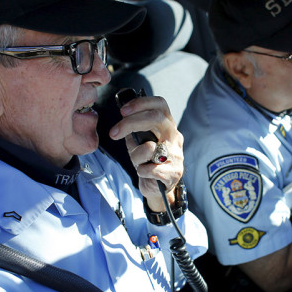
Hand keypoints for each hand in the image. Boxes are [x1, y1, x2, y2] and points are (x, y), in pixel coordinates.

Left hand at [109, 93, 183, 210]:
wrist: (158, 187)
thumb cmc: (148, 161)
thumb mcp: (138, 141)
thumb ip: (134, 128)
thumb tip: (123, 114)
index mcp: (166, 125)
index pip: (159, 104)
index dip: (141, 103)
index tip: (122, 111)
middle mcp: (174, 136)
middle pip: (156, 118)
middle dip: (130, 123)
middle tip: (114, 132)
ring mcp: (177, 154)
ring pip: (150, 147)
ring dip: (136, 156)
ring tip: (138, 162)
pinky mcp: (174, 172)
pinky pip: (151, 169)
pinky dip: (142, 171)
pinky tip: (144, 172)